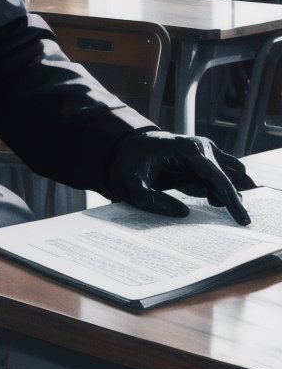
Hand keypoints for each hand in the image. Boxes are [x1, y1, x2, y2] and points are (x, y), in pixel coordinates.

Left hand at [106, 131, 252, 224]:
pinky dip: (221, 190)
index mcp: (187, 150)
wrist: (125, 148)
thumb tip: (183, 213)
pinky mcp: (201, 162)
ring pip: (229, 174)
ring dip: (227, 192)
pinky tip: (211, 201)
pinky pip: (220, 177)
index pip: (217, 176)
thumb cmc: (128, 163)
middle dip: (232, 198)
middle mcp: (200, 148)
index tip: (242, 220)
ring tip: (215, 206)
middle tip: (234, 220)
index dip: (231, 199)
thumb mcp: (129, 184)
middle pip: (229, 175)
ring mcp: (203, 154)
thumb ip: (152, 200)